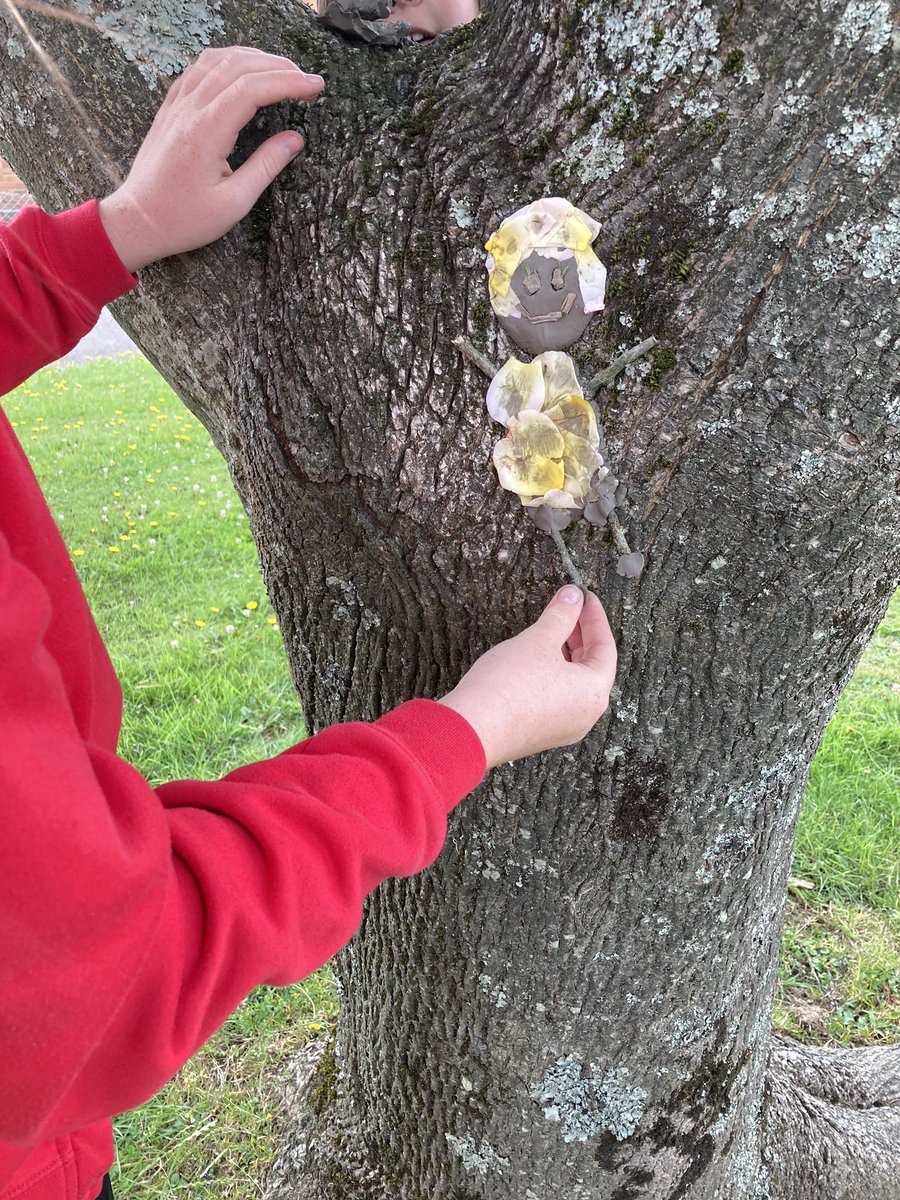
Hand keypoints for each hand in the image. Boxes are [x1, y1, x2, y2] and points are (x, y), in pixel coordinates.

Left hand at [99, 47, 324, 271]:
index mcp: (205, 133)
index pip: (252, 88)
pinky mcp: (170, 107)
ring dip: (253, 57)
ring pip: (217, 59)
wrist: (138, 220)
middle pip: (237, 65)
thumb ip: (266, 167)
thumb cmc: (184, 219)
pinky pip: (199, 69)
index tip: (316, 87)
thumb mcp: (234, 203)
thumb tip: (295, 139)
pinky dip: (226, 61)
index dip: (288, 82)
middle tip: (307, 79)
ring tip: (281, 70)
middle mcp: (189, 110)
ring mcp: (176, 105)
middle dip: (278, 66)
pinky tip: (243, 69)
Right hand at [439, 587, 616, 768]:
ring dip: (566, 655)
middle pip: (591, 666)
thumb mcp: (538, 641)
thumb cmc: (509, 686)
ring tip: (552, 631)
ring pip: (573, 684)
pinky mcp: (541, 733)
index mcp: (594, 692)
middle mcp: (586, 714)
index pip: (605, 647)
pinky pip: (557, 698)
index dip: (594, 617)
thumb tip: (573, 596)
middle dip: (580, 635)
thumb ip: (560, 615)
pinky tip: (536, 660)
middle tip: (570, 610)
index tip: (585, 597)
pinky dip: (553, 675)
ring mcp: (564, 727)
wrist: (473, 729)